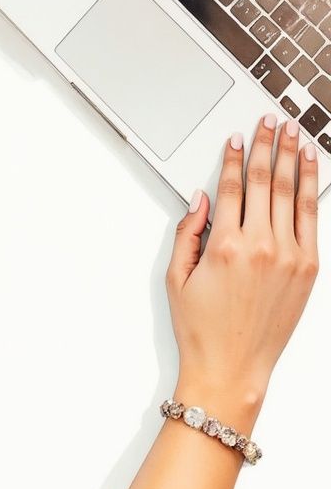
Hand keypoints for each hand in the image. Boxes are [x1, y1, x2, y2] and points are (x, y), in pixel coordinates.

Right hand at [166, 115, 318, 423]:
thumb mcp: (177, 277)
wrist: (233, 367)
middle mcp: (261, 246)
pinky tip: (310, 170)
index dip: (235, 157)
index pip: (234, 187)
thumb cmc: (202, 328)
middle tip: (270, 122)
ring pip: (295, 194)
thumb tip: (201, 199)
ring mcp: (291, 256)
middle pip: (266, 181)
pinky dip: (312, 189)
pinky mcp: (309, 268)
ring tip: (294, 134)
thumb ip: (187, 232)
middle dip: (268, 146)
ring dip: (294, 159)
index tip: (236, 139)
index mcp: (225, 246)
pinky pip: (312, 218)